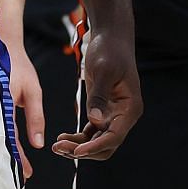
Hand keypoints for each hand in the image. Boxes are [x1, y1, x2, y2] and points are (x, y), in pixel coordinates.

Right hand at [4, 34, 44, 175]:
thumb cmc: (16, 64)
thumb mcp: (32, 90)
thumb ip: (35, 116)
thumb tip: (39, 143)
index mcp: (2, 105)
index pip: (11, 138)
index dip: (18, 156)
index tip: (26, 172)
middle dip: (7, 158)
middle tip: (16, 175)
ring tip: (7, 164)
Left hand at [53, 26, 140, 161]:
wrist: (110, 36)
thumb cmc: (109, 50)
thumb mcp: (102, 71)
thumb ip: (98, 96)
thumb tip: (94, 121)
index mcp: (130, 108)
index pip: (114, 137)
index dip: (96, 147)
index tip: (77, 152)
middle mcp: (124, 115)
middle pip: (106, 145)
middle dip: (84, 151)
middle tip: (60, 148)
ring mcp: (113, 114)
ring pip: (97, 141)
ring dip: (79, 147)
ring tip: (57, 146)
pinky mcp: (102, 110)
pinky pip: (91, 132)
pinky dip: (78, 138)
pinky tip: (62, 137)